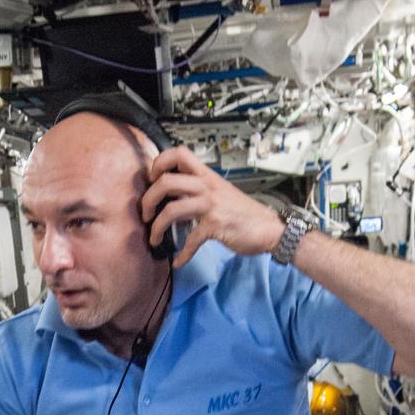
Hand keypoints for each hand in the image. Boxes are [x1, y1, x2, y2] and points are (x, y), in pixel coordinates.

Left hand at [142, 145, 283, 267]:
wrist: (269, 228)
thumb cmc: (243, 213)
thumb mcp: (220, 193)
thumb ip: (199, 190)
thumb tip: (174, 196)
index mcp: (207, 175)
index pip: (178, 153)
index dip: (159, 162)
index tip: (152, 179)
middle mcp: (207, 186)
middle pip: (166, 181)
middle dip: (148, 199)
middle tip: (146, 214)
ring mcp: (210, 205)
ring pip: (171, 209)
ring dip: (156, 227)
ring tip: (154, 238)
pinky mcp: (215, 225)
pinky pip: (190, 240)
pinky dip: (182, 254)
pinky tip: (179, 261)